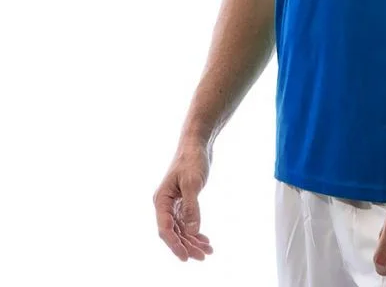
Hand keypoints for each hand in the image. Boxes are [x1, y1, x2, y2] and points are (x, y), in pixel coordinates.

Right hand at [153, 143, 214, 260]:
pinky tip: (205, 240)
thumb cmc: (192, 159)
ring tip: (208, 251)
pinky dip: (195, 231)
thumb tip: (191, 232)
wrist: (197, 144)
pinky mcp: (183, 201)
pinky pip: (186, 222)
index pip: (165, 229)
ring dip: (193, 241)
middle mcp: (165, 204)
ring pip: (181, 229)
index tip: (186, 257)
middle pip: (174, 232)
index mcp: (161, 200)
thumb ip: (191, 208)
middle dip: (187, 246)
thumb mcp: (192, 183)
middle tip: (203, 257)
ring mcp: (173, 204)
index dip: (175, 245)